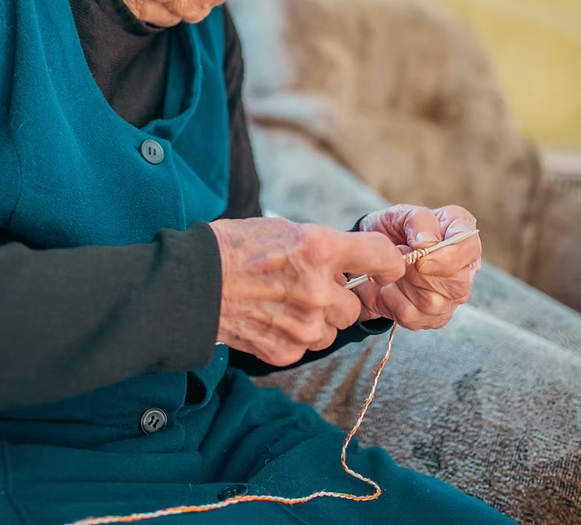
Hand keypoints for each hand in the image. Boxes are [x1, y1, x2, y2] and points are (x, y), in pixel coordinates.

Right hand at [209, 217, 405, 365]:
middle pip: (356, 305)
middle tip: (309, 286)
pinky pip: (306, 346)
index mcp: (320, 249)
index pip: (381, 258)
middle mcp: (319, 290)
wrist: (192, 284)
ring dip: (318, 320)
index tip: (387, 267)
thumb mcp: (284, 229)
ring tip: (285, 303)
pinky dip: (294, 336)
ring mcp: (303, 326)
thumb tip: (345, 260)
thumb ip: (320, 246)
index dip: (388, 262)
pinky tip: (270, 318)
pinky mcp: (287, 352)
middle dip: (338, 298)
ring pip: (332, 330)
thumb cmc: (235, 247)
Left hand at [352, 204, 481, 330]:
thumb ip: (419, 221)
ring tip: (393, 268)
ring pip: (433, 302)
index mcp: (461, 232)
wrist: (374, 253)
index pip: (470, 249)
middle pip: (457, 282)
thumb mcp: (402, 214)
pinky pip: (413, 316)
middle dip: (419, 272)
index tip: (420, 258)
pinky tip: (388, 286)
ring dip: (403, 284)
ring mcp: (452, 296)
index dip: (447, 257)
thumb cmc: (394, 229)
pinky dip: (392, 300)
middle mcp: (465, 268)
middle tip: (398, 255)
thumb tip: (426, 242)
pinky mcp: (434, 317)